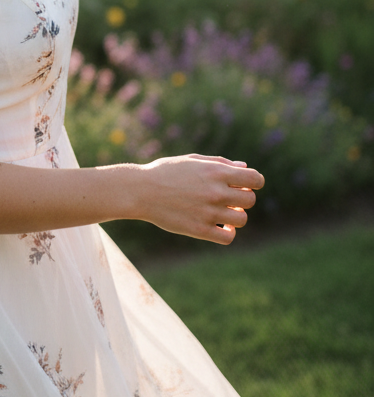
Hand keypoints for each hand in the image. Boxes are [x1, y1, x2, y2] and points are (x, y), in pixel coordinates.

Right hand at [136, 154, 263, 244]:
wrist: (141, 191)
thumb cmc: (166, 171)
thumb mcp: (193, 160)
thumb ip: (220, 163)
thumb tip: (244, 168)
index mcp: (217, 172)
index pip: (255, 179)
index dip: (254, 181)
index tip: (245, 184)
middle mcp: (216, 192)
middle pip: (250, 200)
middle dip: (243, 197)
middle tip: (229, 197)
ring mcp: (209, 212)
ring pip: (241, 219)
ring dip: (235, 215)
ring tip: (223, 211)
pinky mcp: (200, 230)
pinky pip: (228, 236)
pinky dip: (228, 232)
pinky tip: (220, 226)